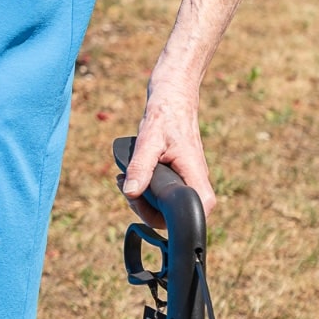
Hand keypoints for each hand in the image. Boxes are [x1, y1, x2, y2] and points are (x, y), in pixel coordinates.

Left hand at [119, 85, 216, 229]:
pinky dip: (144, 187)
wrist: (172, 97)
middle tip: (124, 187)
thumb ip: (140, 167)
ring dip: (141, 198)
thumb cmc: (166, 115)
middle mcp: (195, 183)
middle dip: (144, 207)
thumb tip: (130, 193)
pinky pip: (161, 193)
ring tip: (123, 179)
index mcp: (196, 178)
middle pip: (173, 216)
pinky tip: (129, 175)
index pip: (195, 215)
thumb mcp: (149, 140)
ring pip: (165, 205)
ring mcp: (187, 180)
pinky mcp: (178, 175)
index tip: (139, 203)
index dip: (170, 221)